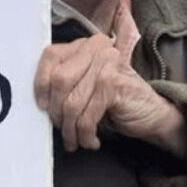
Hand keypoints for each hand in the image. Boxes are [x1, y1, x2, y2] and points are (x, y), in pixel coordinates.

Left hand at [34, 34, 186, 155]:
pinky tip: (90, 141)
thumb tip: (35, 100)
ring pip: (71, 103)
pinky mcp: (115, 85)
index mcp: (85, 45)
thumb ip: (63, 83)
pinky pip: (86, 116)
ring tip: (75, 140)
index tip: (42, 107)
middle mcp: (97, 49)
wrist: (151, 114)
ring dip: (70, 129)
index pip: (50, 57)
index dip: (41, 84)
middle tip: (62, 128)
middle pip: (58, 81)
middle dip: (56, 111)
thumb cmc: (113, 102)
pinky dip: (85, 134)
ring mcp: (108, 64)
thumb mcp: (84, 86)